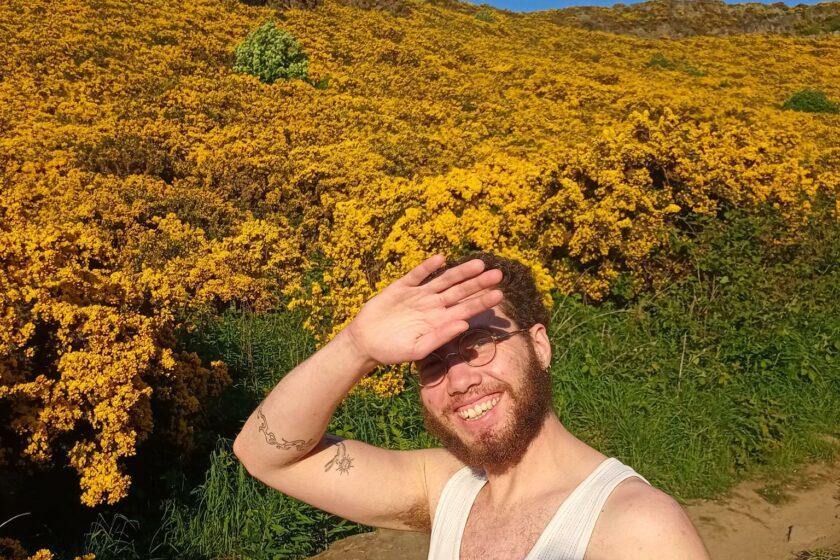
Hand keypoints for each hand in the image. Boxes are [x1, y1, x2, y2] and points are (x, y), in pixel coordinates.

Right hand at [344, 254, 503, 366]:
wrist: (365, 342)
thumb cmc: (392, 351)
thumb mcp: (417, 349)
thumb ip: (439, 337)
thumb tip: (463, 324)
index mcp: (439, 322)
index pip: (466, 310)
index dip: (482, 301)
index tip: (499, 294)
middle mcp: (433, 306)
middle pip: (460, 292)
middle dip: (479, 283)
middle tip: (499, 273)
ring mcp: (418, 295)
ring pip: (444, 280)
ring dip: (461, 272)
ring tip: (478, 263)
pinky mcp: (401, 287)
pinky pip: (417, 274)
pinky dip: (428, 267)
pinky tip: (441, 259)